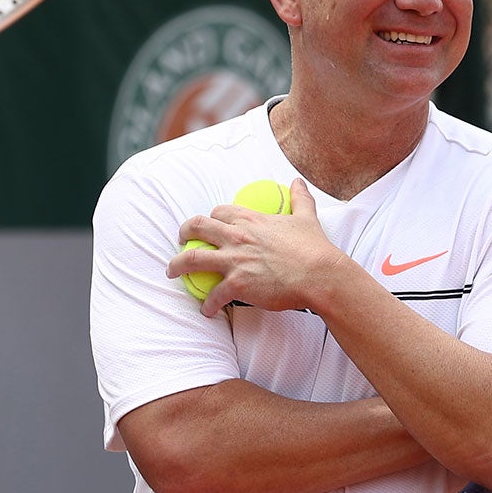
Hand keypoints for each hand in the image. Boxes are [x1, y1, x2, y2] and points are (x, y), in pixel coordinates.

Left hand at [167, 178, 341, 316]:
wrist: (319, 275)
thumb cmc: (314, 248)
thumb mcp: (306, 217)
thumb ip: (300, 198)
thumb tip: (298, 182)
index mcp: (251, 220)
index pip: (220, 212)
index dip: (212, 217)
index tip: (210, 224)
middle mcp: (237, 237)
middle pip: (198, 227)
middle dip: (185, 232)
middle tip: (180, 241)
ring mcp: (235, 261)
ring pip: (193, 259)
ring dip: (178, 265)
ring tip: (172, 272)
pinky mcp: (237, 285)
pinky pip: (213, 295)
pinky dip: (207, 304)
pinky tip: (206, 310)